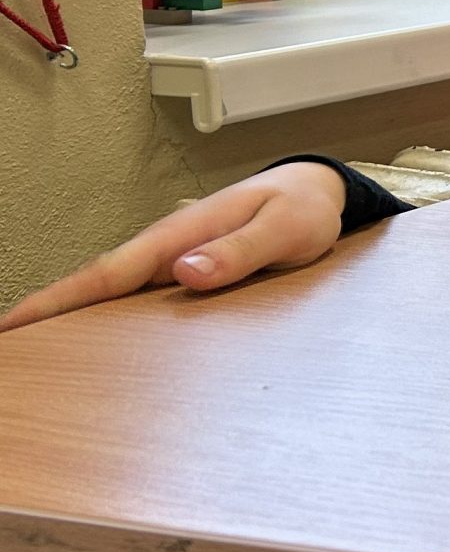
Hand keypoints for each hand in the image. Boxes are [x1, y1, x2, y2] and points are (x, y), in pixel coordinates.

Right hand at [0, 161, 349, 332]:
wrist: (316, 192)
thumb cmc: (301, 208)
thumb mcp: (285, 228)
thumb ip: (240, 250)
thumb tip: (185, 271)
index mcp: (182, 235)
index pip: (109, 273)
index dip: (59, 300)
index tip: (13, 324)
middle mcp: (168, 249)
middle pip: (97, 289)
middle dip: (49, 317)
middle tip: (12, 351)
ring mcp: (173, 262)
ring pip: (113, 296)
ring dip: (73, 323)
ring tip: (35, 359)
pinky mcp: (184, 275)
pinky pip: (138, 301)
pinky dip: (109, 320)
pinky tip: (94, 348)